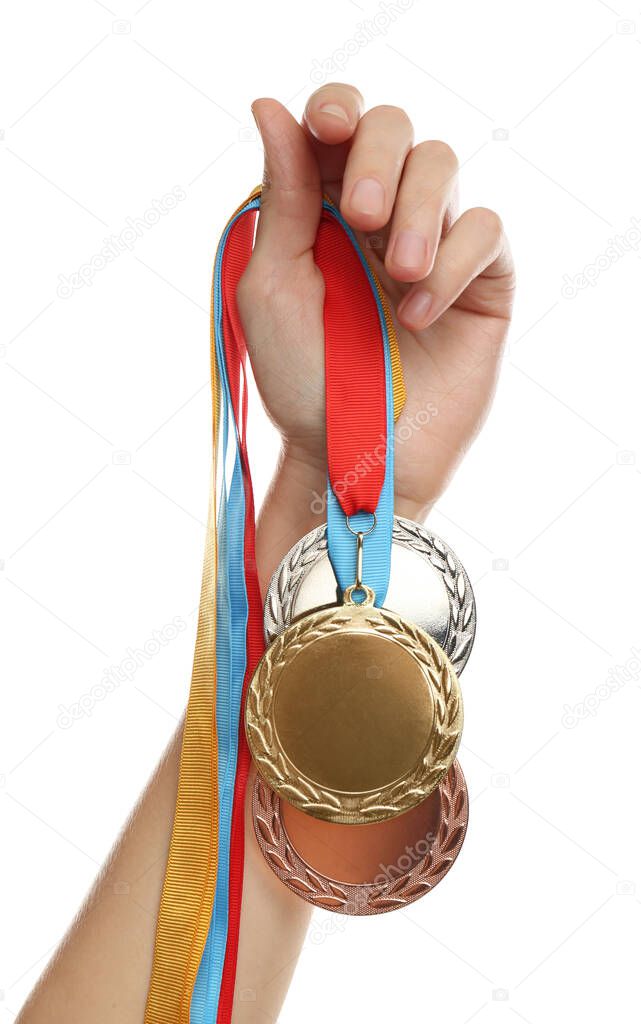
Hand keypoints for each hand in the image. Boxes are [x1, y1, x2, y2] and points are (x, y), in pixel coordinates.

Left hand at [237, 84, 514, 520]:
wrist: (355, 456)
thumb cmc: (304, 380)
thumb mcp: (274, 287)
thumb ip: (283, 199)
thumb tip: (269, 105)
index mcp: (322, 208)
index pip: (337, 126)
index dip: (337, 109)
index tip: (328, 127)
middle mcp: (379, 215)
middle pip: (396, 127)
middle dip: (378, 156)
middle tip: (359, 215)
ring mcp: (433, 244)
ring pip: (444, 164)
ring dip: (418, 210)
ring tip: (397, 275)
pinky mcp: (482, 279)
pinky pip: (484, 230)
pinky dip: (453, 265)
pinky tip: (421, 316)